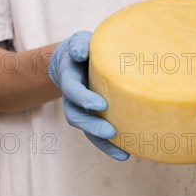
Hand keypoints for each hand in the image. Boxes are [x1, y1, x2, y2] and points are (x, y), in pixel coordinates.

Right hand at [48, 31, 129, 160]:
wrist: (75, 60)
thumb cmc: (83, 49)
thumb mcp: (79, 41)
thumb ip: (79, 44)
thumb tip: (81, 52)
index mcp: (69, 78)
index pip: (73, 90)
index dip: (84, 98)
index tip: (100, 105)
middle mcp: (72, 98)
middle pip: (76, 116)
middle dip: (92, 125)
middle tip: (110, 131)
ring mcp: (81, 109)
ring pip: (87, 130)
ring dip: (103, 142)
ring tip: (123, 153)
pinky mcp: (93, 116)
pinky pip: (98, 134)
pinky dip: (110, 146)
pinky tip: (126, 154)